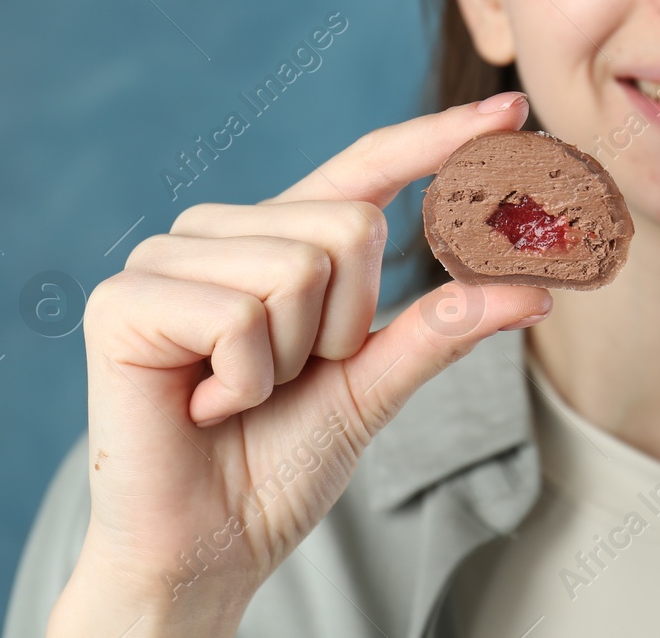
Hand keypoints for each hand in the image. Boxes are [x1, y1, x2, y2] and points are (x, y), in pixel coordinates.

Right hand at [48, 92, 548, 636]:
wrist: (209, 548)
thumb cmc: (280, 462)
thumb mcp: (375, 385)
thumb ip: (443, 329)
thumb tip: (536, 290)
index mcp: (282, 239)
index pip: (367, 167)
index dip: (437, 138)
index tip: (511, 111)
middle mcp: (223, 231)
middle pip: (349, 226)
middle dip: (344, 327)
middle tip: (291, 379)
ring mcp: (167, 258)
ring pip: (298, 268)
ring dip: (292, 359)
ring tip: (242, 394)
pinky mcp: (123, 300)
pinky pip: (238, 315)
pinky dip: (242, 381)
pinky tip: (204, 407)